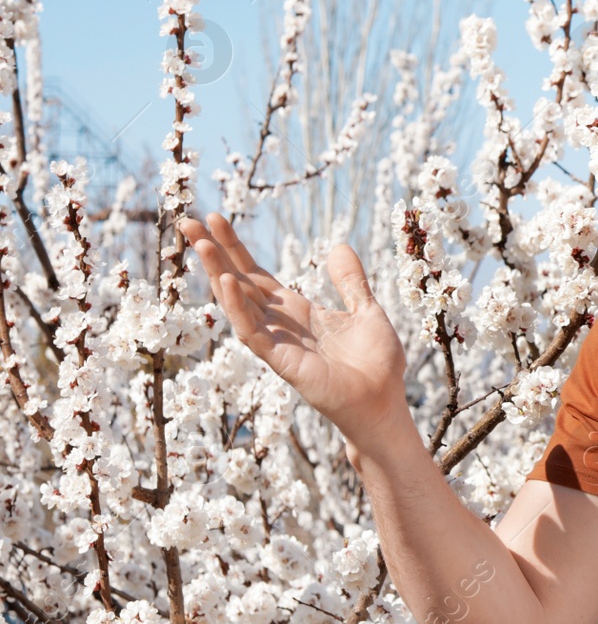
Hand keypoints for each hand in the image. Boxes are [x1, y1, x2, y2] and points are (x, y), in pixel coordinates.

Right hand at [177, 213, 411, 460]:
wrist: (384, 404)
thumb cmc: (376, 365)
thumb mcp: (366, 311)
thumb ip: (351, 282)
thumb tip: (339, 246)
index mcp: (297, 312)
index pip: (257, 275)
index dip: (236, 249)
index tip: (214, 220)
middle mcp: (280, 325)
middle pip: (239, 283)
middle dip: (215, 255)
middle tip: (188, 223)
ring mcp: (277, 343)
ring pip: (238, 304)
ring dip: (219, 274)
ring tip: (201, 243)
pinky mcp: (282, 362)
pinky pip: (253, 332)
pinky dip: (238, 308)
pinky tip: (227, 282)